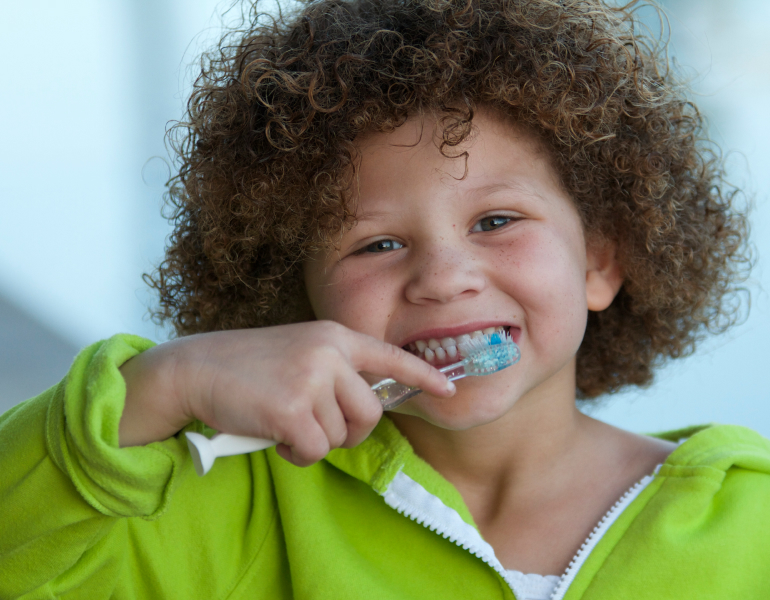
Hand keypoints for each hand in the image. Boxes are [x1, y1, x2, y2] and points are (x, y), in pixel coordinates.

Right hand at [120, 321, 453, 465]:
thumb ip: (334, 372)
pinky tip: (274, 434)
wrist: (197, 368)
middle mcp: (329, 354)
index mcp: (334, 337)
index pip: (388, 356)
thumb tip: (363, 411)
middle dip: (348, 430)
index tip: (449, 388)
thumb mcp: (300, 353)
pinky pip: (314, 450)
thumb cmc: (248, 366)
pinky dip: (297, 453)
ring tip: (284, 421)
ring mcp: (311, 379)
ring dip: (314, 440)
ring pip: (340, 435)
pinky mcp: (291, 409)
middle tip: (315, 426)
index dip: (421, 375)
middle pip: (369, 413)